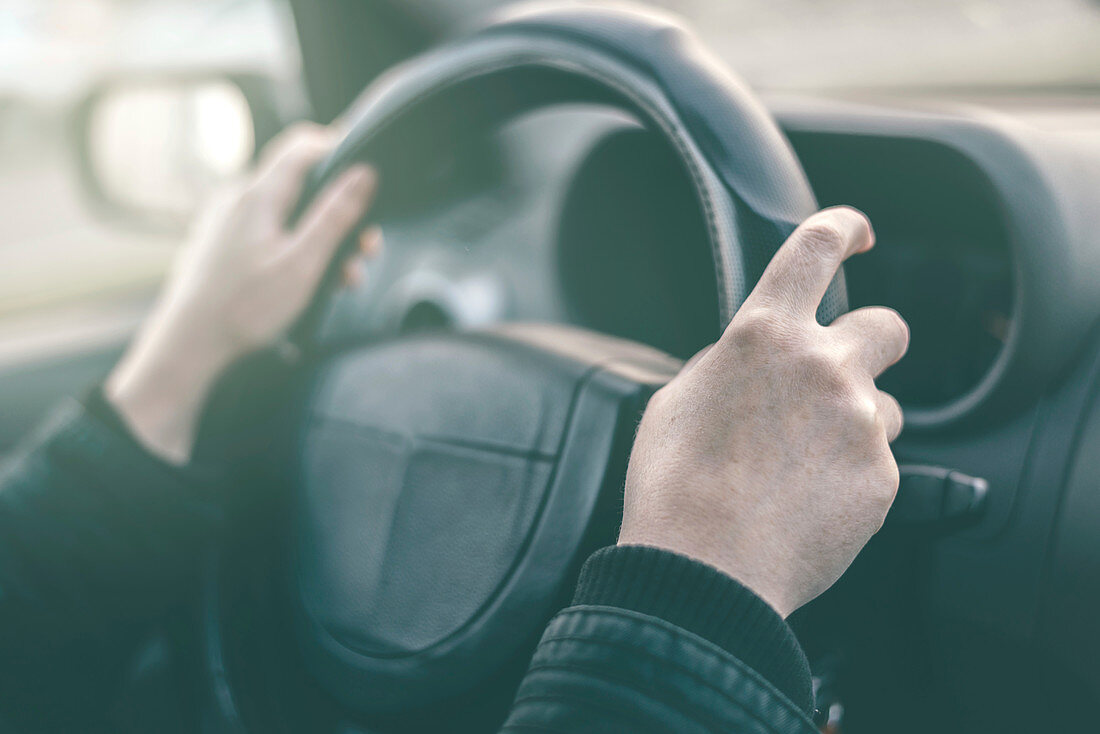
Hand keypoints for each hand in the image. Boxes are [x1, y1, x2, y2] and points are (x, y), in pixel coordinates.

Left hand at [106, 123, 379, 464]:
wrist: (189, 345)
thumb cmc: (243, 308)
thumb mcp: (303, 263)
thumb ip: (335, 215)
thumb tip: (363, 173)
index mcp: (258, 195)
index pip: (303, 145)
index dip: (339, 148)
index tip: (368, 171)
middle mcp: (238, 199)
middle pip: (300, 183)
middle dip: (339, 211)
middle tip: (365, 245)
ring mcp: (227, 221)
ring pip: (288, 213)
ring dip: (321, 238)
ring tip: (342, 277)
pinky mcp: (223, 244)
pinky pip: (270, 232)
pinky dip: (296, 249)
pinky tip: (309, 283)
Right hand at [618, 206, 908, 617]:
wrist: (704, 570)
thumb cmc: (674, 487)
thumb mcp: (677, 401)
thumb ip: (727, 366)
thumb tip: (750, 365)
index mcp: (763, 336)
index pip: (814, 249)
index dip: (842, 228)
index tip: (856, 232)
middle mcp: (824, 367)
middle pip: (887, 326)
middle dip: (872, 342)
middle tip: (843, 373)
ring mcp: (860, 423)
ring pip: (885, 405)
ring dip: (856, 422)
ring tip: (803, 468)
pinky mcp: (881, 478)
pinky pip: (877, 464)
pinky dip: (850, 478)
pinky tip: (807, 506)